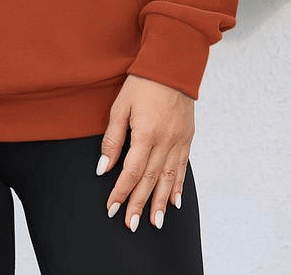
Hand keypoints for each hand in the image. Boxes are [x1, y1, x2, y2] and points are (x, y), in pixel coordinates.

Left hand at [97, 74, 194, 231]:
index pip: (132, 172)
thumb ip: (112, 139)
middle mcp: (165, 141)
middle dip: (139, 204)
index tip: (112, 208)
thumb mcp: (120, 106)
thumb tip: (103, 168)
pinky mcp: (187, 137)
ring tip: (155, 223)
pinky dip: (178, 186)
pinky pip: (183, 167)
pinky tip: (175, 202)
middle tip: (130, 225)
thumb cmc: (142, 83)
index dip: (121, 192)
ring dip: (161, 203)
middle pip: (151, 180)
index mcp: (146, 134)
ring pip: (169, 179)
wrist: (172, 65)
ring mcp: (179, 141)